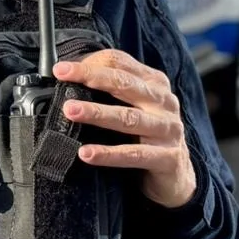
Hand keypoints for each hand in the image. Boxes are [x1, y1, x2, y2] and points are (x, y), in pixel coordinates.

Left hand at [51, 50, 196, 208]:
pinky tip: (87, 153)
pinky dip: (109, 154)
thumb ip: (112, 90)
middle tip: (63, 78)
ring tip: (70, 111)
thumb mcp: (134, 106)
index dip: (90, 64)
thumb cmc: (147, 135)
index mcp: (155, 84)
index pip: (121, 64)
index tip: (61, 69)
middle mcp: (164, 102)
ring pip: (128, 118)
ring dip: (97, 113)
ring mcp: (168, 130)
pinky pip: (134, 154)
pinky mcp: (168, 158)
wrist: (177, 174)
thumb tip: (71, 77)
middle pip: (125, 84)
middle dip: (92, 78)